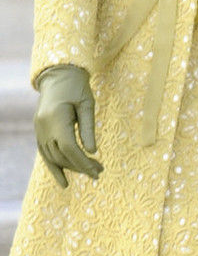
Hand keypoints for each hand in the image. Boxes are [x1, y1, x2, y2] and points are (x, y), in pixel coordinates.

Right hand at [34, 65, 103, 187]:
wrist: (59, 74)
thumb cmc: (77, 87)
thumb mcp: (87, 104)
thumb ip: (88, 128)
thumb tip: (92, 152)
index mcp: (55, 118)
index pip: (69, 148)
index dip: (82, 161)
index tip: (97, 170)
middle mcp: (43, 127)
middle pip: (61, 155)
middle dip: (80, 166)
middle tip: (100, 172)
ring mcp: (39, 130)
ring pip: (53, 157)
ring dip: (71, 167)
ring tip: (91, 172)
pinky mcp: (39, 132)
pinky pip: (45, 154)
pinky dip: (55, 167)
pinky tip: (64, 181)